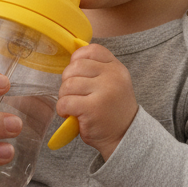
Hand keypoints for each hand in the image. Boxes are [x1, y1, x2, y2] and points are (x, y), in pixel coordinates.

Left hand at [56, 44, 137, 159]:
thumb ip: (97, 68)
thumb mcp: (113, 82)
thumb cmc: (112, 109)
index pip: (91, 50)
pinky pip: (65, 102)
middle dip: (67, 81)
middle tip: (73, 94)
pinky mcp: (92, 109)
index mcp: (116, 68)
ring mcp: (104, 92)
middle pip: (75, 67)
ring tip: (73, 105)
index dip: (78, 59)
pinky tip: (70, 114)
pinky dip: (62, 109)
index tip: (77, 73)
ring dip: (64, 96)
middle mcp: (112, 77)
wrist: (124, 136)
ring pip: (67, 85)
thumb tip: (72, 55)